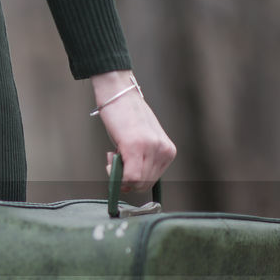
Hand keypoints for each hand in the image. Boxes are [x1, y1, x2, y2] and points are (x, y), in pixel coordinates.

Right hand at [90, 70, 175, 192]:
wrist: (119, 94)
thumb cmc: (126, 117)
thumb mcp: (141, 142)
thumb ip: (141, 162)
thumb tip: (129, 185)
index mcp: (168, 151)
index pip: (151, 182)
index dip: (133, 181)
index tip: (122, 170)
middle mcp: (163, 151)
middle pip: (144, 184)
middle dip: (125, 180)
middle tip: (115, 161)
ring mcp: (151, 148)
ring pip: (136, 182)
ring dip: (119, 173)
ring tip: (114, 153)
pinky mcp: (136, 146)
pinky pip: (130, 177)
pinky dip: (116, 173)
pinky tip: (111, 154)